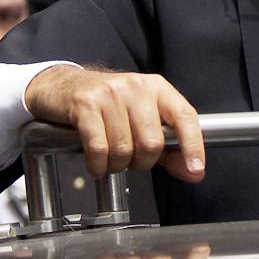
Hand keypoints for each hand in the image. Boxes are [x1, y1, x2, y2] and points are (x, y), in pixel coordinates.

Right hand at [24, 64, 204, 181]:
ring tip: (110, 159)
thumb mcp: (142, 120)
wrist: (62, 86)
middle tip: (130, 161)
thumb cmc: (107, 106)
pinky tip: (96, 165)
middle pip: (152, 142)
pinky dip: (98, 166)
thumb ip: (169, 149)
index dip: (193, 146)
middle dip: (142, 163)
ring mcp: (111, 94)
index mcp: (158, 88)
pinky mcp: (85, 104)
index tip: (196, 170)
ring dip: (117, 165)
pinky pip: (99, 148)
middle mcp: (137, 87)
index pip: (185, 116)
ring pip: (124, 149)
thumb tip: (193, 172)